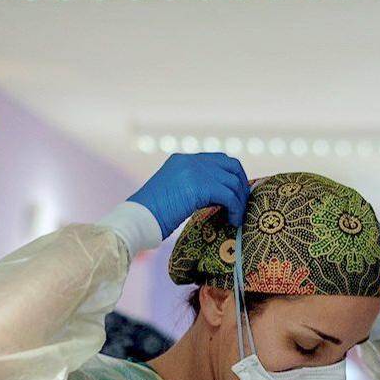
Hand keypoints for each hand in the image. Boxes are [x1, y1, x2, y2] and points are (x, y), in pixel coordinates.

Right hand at [128, 153, 249, 237]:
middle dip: (241, 184)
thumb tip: (214, 198)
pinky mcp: (198, 186)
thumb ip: (191, 188)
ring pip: (232, 181)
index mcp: (182, 160)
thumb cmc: (149, 214)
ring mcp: (194, 171)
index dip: (232, 176)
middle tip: (242, 204)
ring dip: (239, 201)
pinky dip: (235, 209)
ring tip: (237, 217)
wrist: (136, 218)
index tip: (236, 194)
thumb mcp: (172, 193)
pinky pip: (229, 196)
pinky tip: (232, 220)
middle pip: (230, 165)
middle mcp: (190, 160)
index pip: (218, 159)